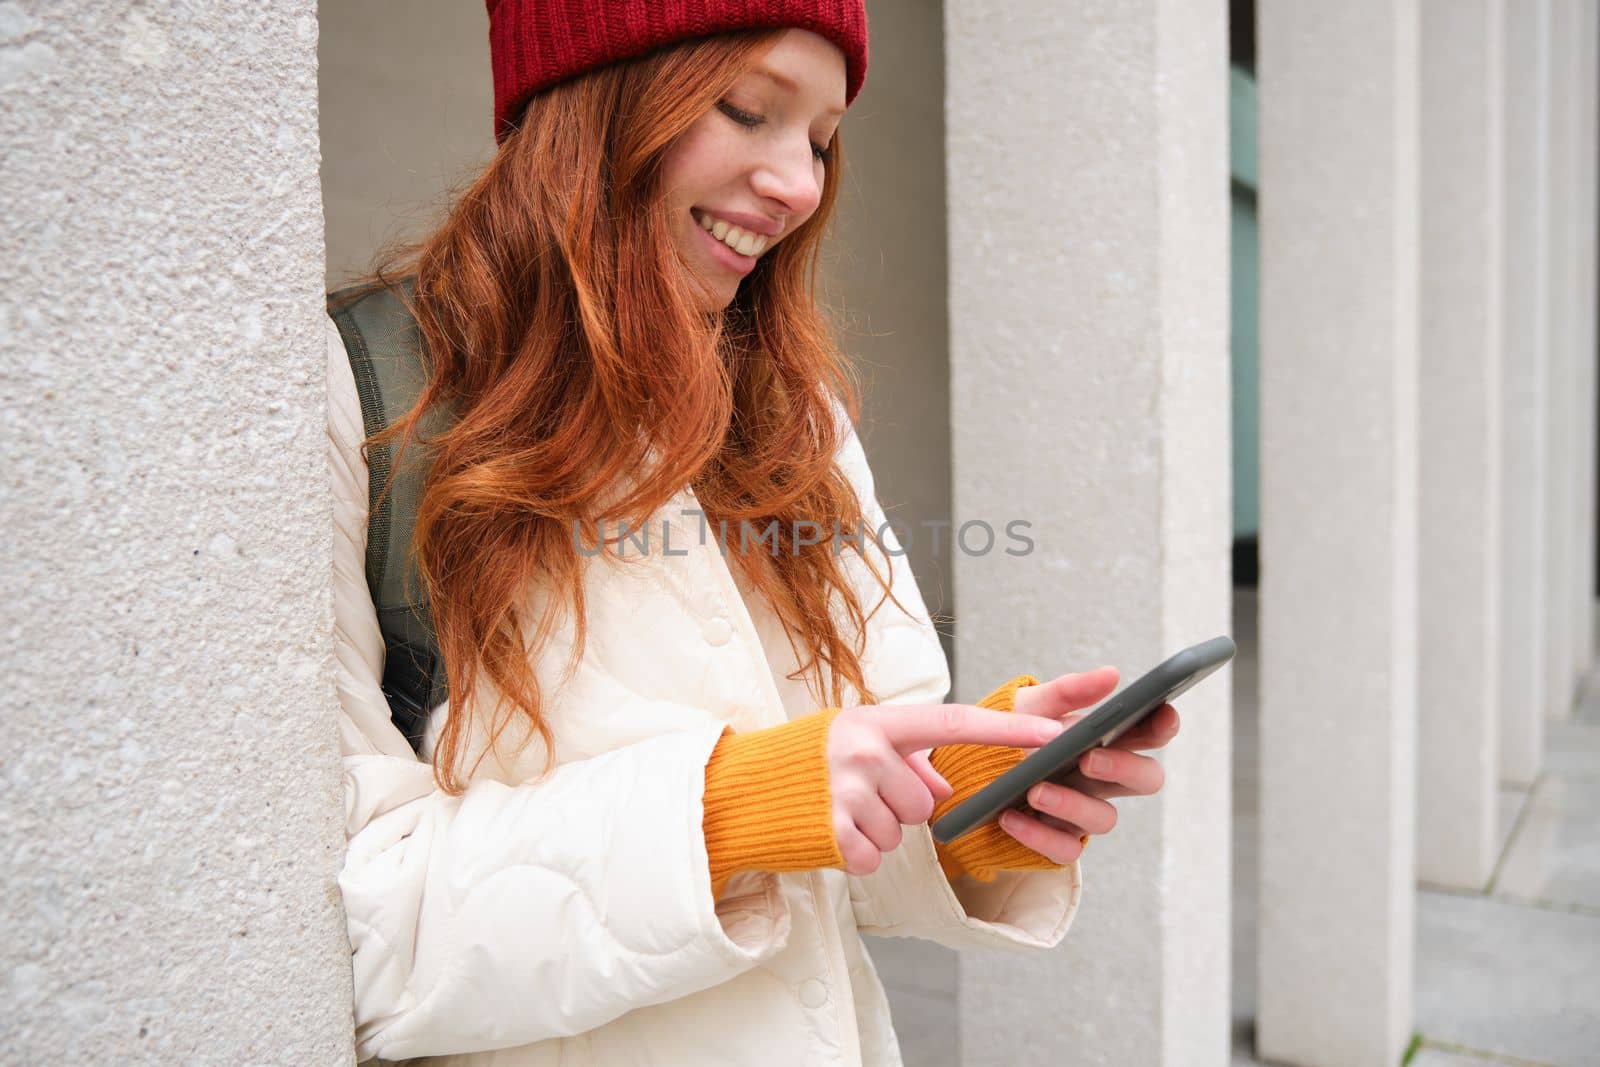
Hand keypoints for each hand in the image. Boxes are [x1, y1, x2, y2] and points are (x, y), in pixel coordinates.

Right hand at [826, 702, 1065, 875]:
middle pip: (925, 803)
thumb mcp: (854, 741)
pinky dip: (857, 854)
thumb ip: (905, 757)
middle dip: (900, 809)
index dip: (1009, 729)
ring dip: (876, 831)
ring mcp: (847, 791)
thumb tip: (942, 787)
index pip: (955, 723)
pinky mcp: (832, 831)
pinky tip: (830, 833)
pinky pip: (874, 857)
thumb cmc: (803, 763)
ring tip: (839, 810)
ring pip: (901, 832)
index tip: (1054, 734)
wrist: (737, 790)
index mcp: (877, 722)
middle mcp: (865, 751)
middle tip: (860, 796)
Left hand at [1001, 666, 1181, 862]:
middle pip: (1146, 780)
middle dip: (1124, 769)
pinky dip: (1038, 834)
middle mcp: (1102, 778)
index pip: (1149, 733)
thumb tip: (1112, 674)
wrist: (965, 771)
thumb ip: (1069, 691)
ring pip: (1104, 818)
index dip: (1163, 726)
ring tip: (1034, 789)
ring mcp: (1082, 812)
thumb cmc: (1012, 732)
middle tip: (1088, 758)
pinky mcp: (1058, 841)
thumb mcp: (1032, 705)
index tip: (1161, 714)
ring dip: (1072, 804)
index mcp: (1104, 740)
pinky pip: (1065, 850)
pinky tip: (1011, 816)